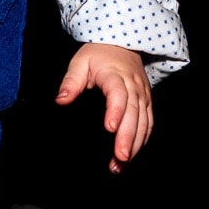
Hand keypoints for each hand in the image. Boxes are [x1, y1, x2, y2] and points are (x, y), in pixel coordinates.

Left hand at [55, 42, 153, 173]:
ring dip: (135, 144)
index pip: (118, 94)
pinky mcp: (147, 102)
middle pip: (134, 113)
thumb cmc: (98, 54)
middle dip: (128, 137)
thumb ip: (70, 82)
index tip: (109, 128)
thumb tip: (60, 101)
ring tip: (122, 164)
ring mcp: (143, 95)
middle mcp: (134, 86)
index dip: (116, 111)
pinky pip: (148, 123)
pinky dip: (142, 141)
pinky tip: (131, 155)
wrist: (122, 44)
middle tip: (119, 158)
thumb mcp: (80, 62)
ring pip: (144, 122)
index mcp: (116, 75)